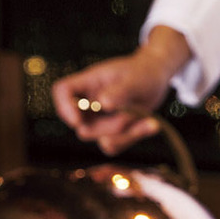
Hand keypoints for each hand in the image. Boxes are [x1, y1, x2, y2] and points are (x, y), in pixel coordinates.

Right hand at [51, 26, 190, 155]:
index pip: (62, 91)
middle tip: (134, 113)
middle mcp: (89, 102)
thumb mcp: (135, 79)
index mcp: (89, 82)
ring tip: (147, 118)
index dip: (64, 107)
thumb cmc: (142, 73)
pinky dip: (134, 137)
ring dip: (126, 133)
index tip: (77, 121)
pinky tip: (150, 125)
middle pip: (82, 125)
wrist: (157, 79)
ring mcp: (99, 119)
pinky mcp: (112, 132)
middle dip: (109, 126)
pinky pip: (115, 145)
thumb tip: (103, 103)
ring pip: (101, 139)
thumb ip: (120, 90)